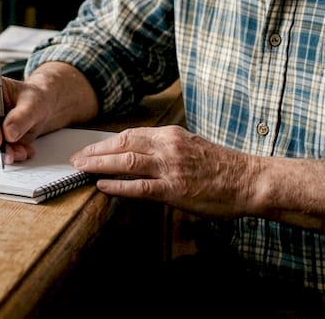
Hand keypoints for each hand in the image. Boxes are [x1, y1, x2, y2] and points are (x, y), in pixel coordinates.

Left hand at [69, 125, 253, 218]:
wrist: (248, 180)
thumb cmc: (222, 168)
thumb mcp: (192, 147)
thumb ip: (167, 149)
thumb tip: (142, 155)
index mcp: (171, 135)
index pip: (130, 134)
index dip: (106, 142)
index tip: (89, 149)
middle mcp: (168, 147)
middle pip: (122, 144)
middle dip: (95, 152)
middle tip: (75, 159)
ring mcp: (171, 168)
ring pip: (126, 161)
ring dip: (99, 165)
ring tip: (81, 170)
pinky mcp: (175, 190)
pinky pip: (140, 187)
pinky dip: (118, 186)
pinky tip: (103, 187)